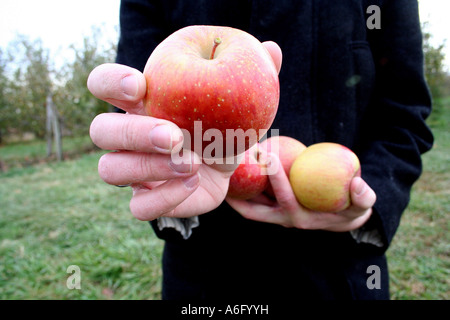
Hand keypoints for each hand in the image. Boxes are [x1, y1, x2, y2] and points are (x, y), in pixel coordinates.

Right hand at [87, 41, 282, 220]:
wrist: (226, 165)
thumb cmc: (224, 123)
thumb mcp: (237, 97)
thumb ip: (249, 73)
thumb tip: (273, 49)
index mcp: (143, 102)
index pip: (103, 83)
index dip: (111, 81)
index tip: (139, 85)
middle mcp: (129, 136)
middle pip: (101, 130)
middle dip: (133, 132)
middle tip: (174, 136)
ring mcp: (134, 170)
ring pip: (111, 170)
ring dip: (150, 167)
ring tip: (193, 163)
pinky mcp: (148, 199)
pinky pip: (138, 207)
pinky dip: (165, 197)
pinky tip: (194, 183)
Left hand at [226, 153, 376, 231]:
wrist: (343, 217)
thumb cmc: (352, 207)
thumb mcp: (363, 204)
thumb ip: (363, 196)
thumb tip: (356, 183)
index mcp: (301, 218)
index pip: (285, 198)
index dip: (276, 178)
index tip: (268, 155)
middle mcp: (283, 219)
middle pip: (254, 209)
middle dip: (241, 191)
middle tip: (231, 166)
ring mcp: (275, 214)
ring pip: (248, 205)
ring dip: (235, 191)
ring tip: (221, 170)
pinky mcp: (272, 208)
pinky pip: (253, 198)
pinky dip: (243, 187)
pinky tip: (235, 169)